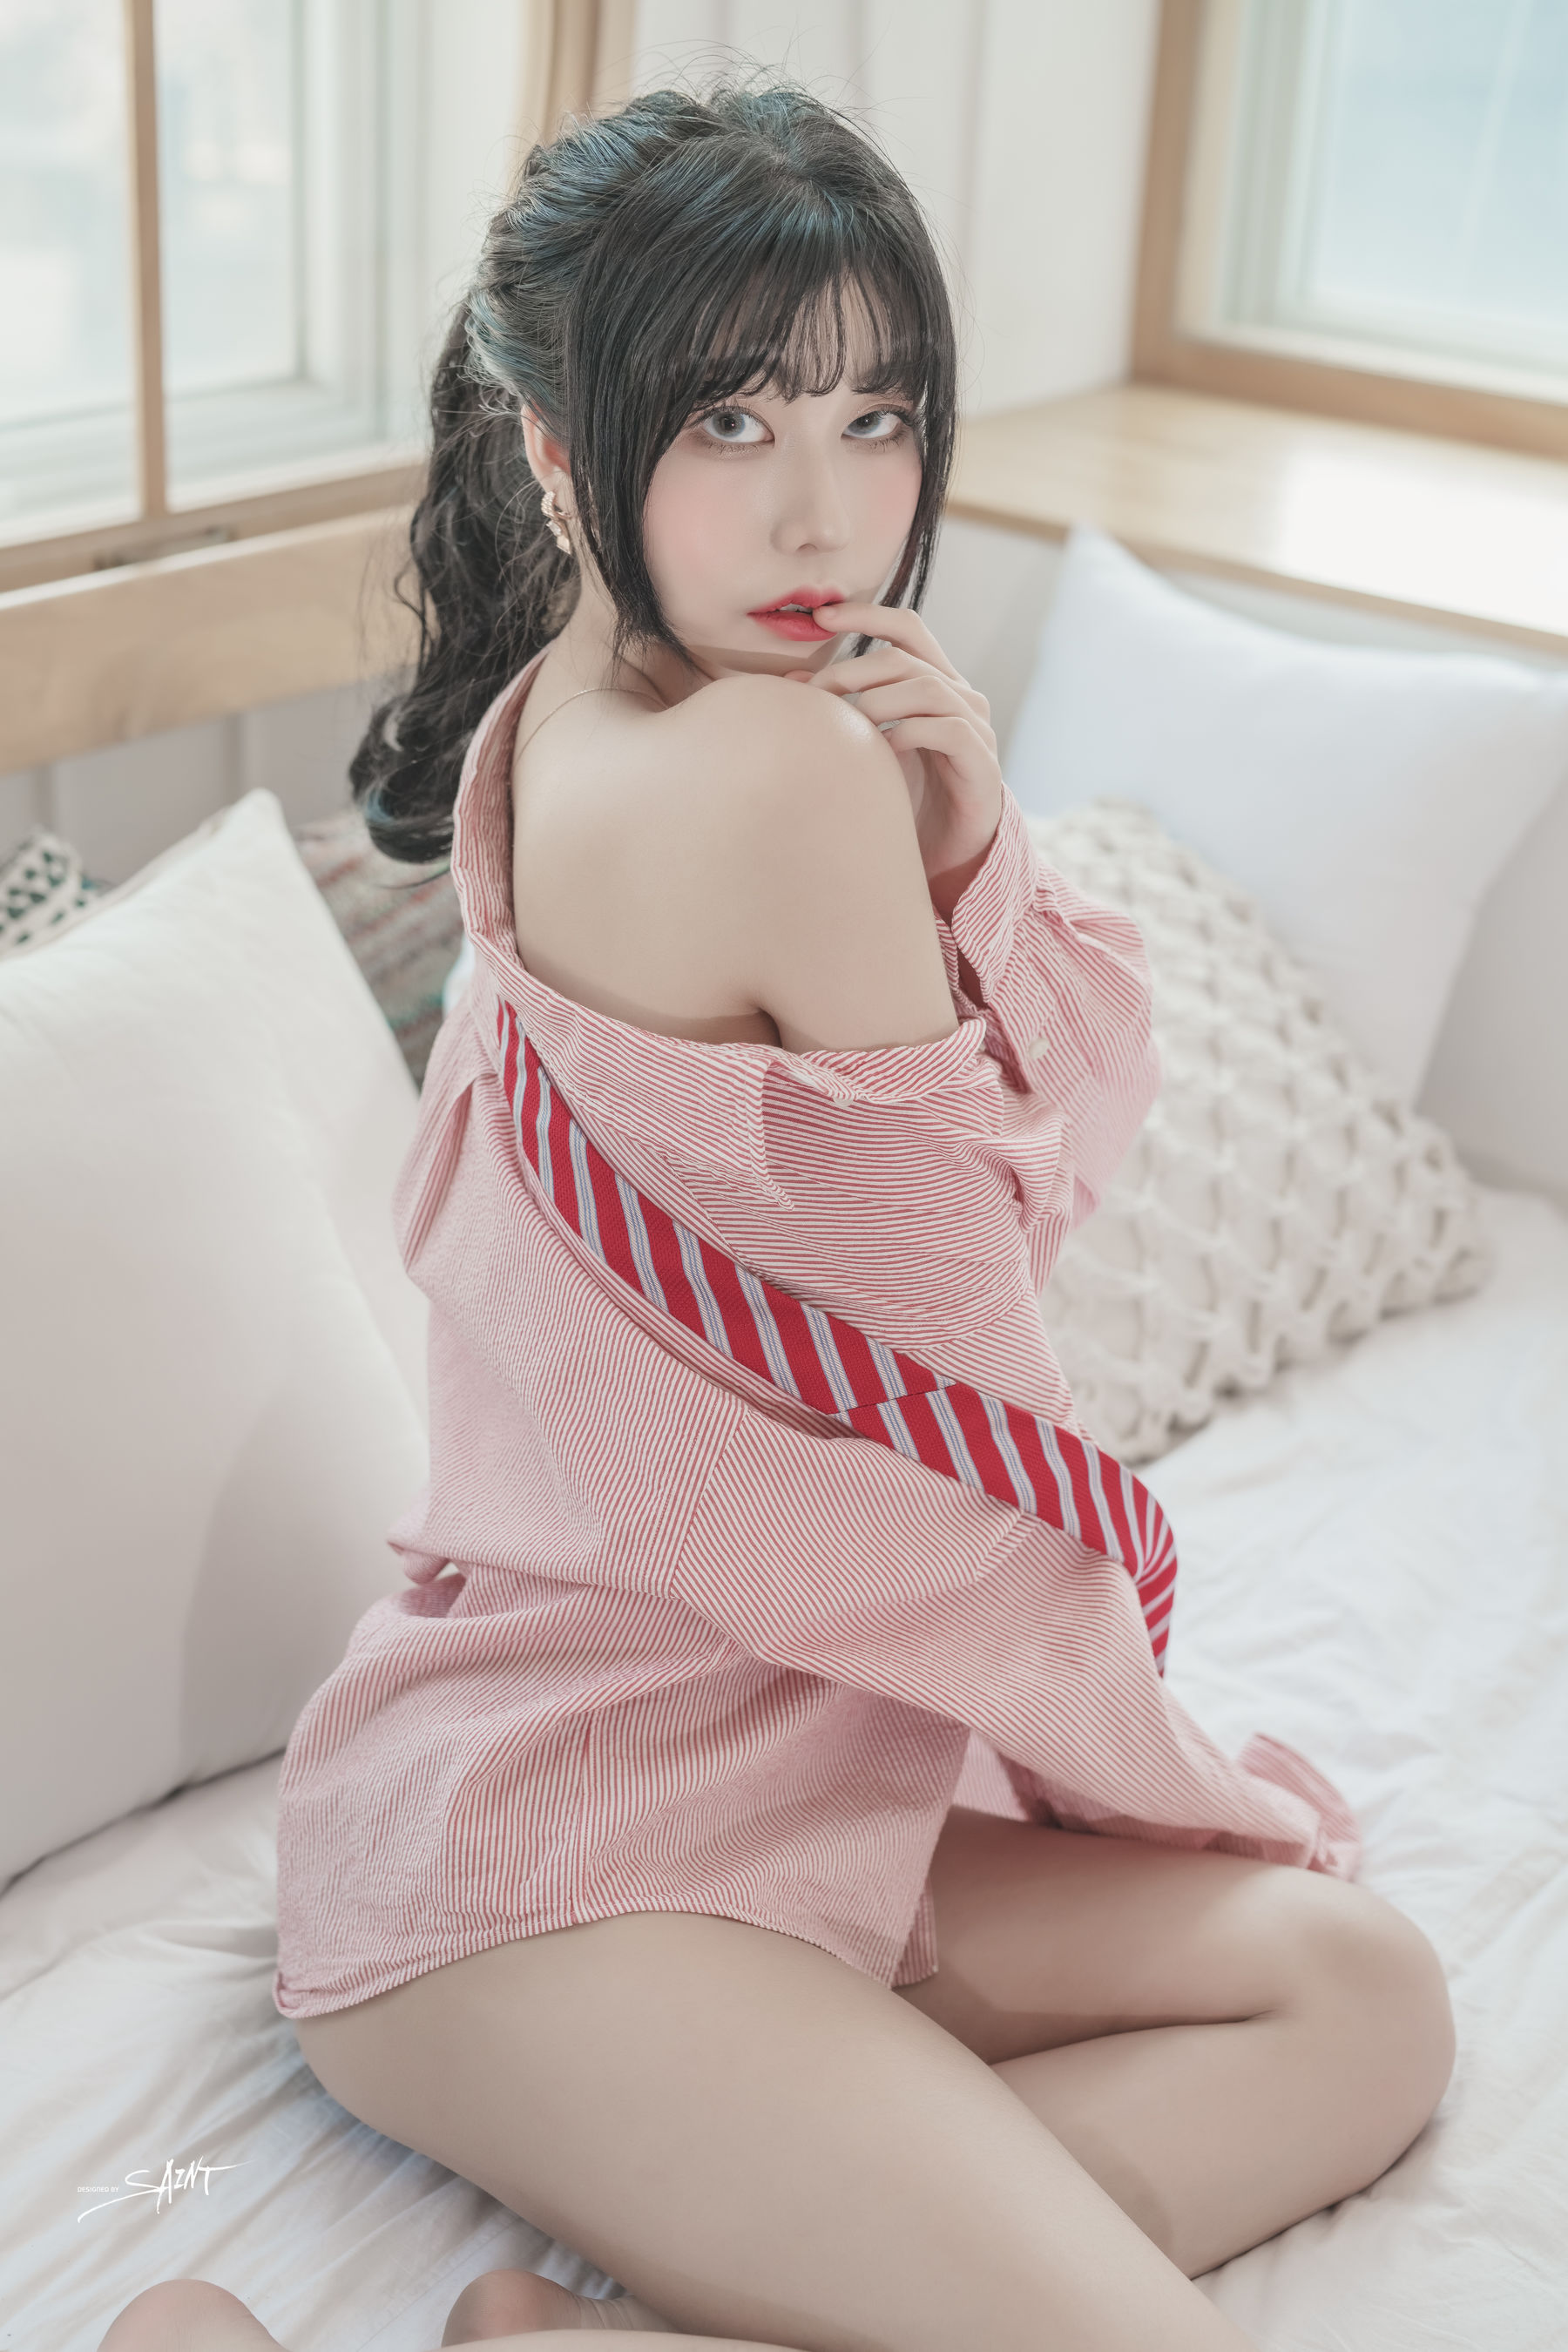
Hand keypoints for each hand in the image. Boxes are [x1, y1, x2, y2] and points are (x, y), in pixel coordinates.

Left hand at [784, 602, 1002, 919]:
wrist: (952, 854)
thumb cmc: (907, 797)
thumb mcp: (871, 747)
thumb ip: (843, 712)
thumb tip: (787, 683)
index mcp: (937, 682)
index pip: (907, 629)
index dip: (867, 615)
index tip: (821, 617)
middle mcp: (962, 697)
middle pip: (904, 659)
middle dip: (852, 671)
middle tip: (813, 695)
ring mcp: (976, 728)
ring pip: (925, 688)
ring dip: (876, 701)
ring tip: (845, 725)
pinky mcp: (981, 762)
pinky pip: (946, 731)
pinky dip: (908, 734)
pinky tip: (880, 753)